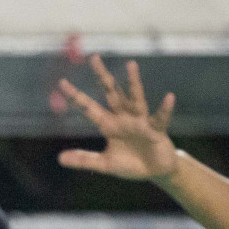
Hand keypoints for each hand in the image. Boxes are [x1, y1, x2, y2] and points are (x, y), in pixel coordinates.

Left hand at [57, 56, 177, 180]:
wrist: (155, 171)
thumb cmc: (131, 164)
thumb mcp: (105, 164)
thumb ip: (84, 160)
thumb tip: (59, 159)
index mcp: (109, 125)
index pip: (89, 108)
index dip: (76, 96)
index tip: (62, 82)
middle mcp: (123, 118)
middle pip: (111, 93)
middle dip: (102, 77)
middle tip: (94, 58)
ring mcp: (141, 121)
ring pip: (135, 98)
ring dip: (133, 82)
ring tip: (131, 65)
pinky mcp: (157, 130)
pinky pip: (160, 118)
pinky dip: (164, 109)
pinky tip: (168, 98)